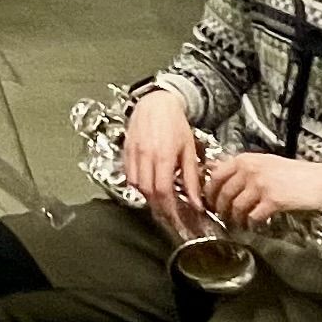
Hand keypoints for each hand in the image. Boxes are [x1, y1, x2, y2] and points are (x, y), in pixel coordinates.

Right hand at [119, 86, 202, 235]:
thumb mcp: (189, 150)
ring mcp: (133, 153)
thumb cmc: (175, 124)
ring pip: (135, 184)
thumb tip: (196, 202)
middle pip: (147, 191)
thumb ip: (191, 178)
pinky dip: (136, 184)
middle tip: (167, 214)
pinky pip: (128, 174)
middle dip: (157, 206)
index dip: (168, 208)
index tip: (174, 218)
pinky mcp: (125, 151)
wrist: (157, 103)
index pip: (163, 190)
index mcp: (164, 155)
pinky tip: (147, 185)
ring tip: (158, 199)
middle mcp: (145, 155)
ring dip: (145, 196)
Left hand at [204, 152, 321, 226]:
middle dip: (220, 208)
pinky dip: (251, 223)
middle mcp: (250, 170)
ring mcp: (261, 185)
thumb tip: (215, 170)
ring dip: (235, 218)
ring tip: (238, 223)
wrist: (321, 180)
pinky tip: (254, 224)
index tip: (209, 200)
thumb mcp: (265, 163)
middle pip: (223, 193)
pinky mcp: (273, 200)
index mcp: (246, 159)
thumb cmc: (295, 173)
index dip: (209, 191)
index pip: (216, 175)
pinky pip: (253, 216)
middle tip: (221, 216)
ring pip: (236, 207)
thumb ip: (242, 168)